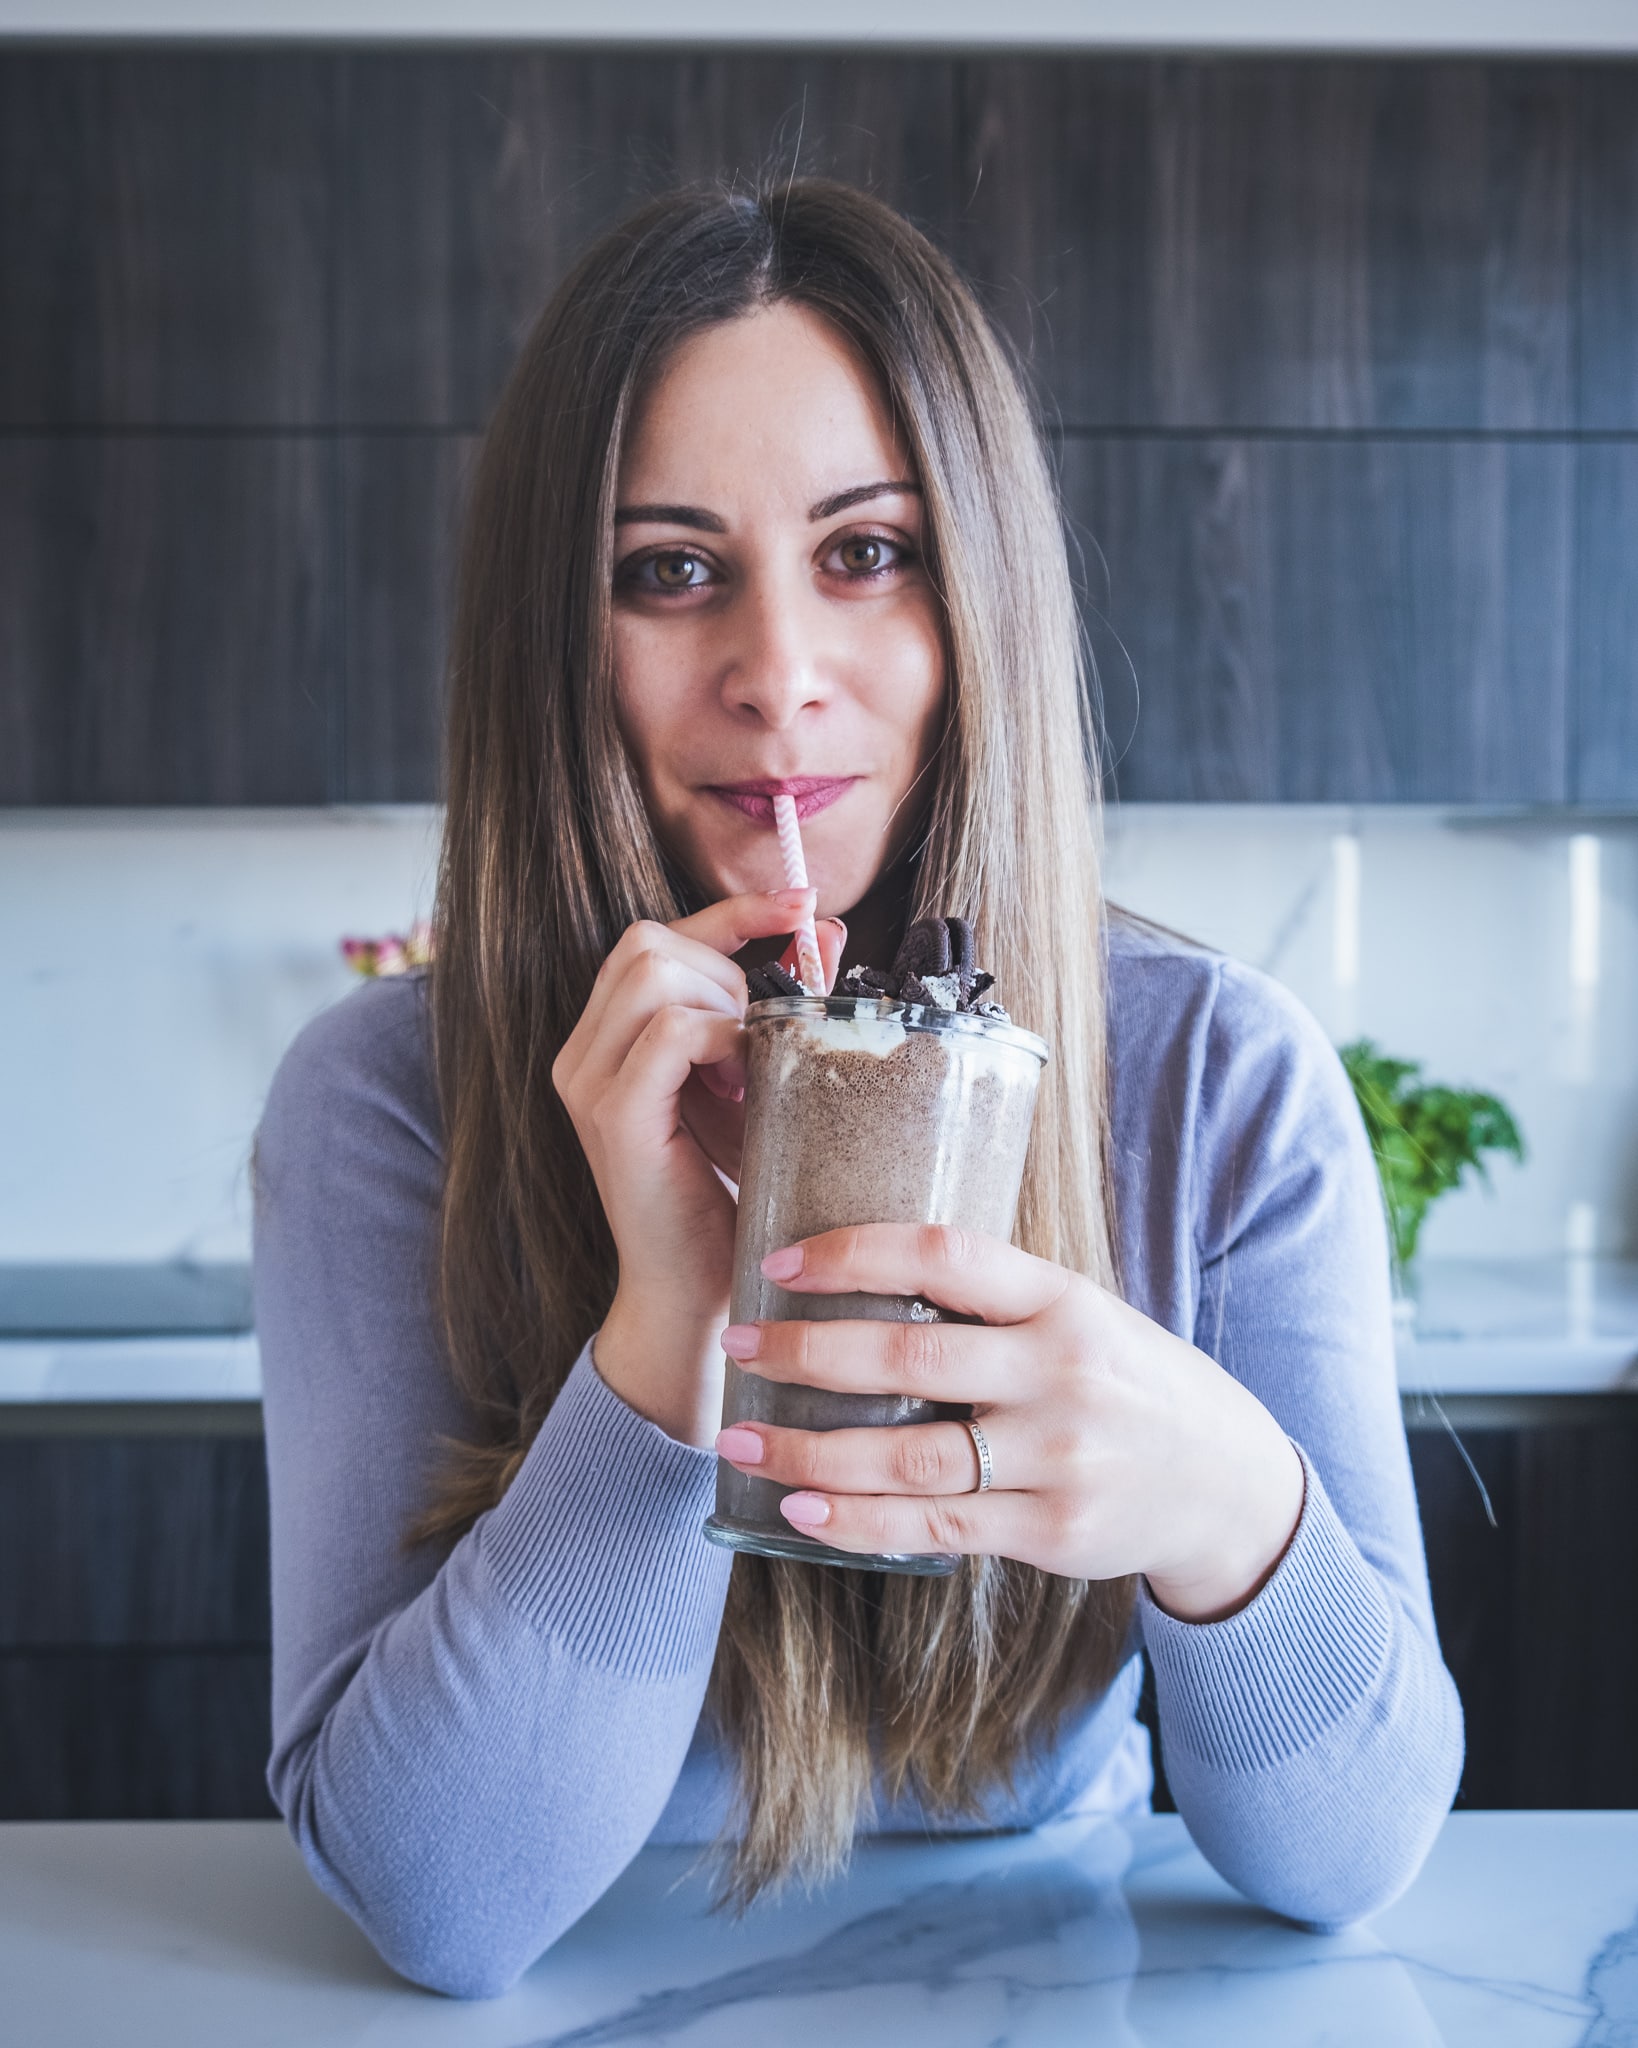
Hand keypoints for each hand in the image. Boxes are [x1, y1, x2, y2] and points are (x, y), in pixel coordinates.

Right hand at [551, 892, 843, 1444]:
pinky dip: (724, 1036)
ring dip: (726, 1000)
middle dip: (729, 962)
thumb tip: (828, 933)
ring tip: (757, 1066)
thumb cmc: (737, 1200)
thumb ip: (776, 1013)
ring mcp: (588, 1082)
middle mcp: (582, 1054)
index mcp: (608, 1042)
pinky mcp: (613, 1116)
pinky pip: (670, 1028)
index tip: (806, 905)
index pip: (657, 937)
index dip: (734, 911)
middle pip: (649, 940)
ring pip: (656, 969)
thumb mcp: (759, 1088)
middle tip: (771, 1030)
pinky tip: (753, 1079)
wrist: (702, 1302)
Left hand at [713, 1224, 1305, 1620]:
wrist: (1226, 1483)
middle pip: (908, 1361)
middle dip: (805, 1354)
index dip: (854, 1253)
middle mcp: (1062, 1374)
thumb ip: (991, 1300)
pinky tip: (799, 1506)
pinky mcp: (1052, 1534)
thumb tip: (857, 1271)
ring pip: (907, 1458)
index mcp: (1063, 1299)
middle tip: (735, 1347)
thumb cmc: (1125, 1380)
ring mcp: (1059, 1460)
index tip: (779, 1263)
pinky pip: (932, 1530)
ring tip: (739, 1441)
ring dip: (808, 1451)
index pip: (945, 1255)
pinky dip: (856, 1521)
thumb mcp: (1079, 1315)